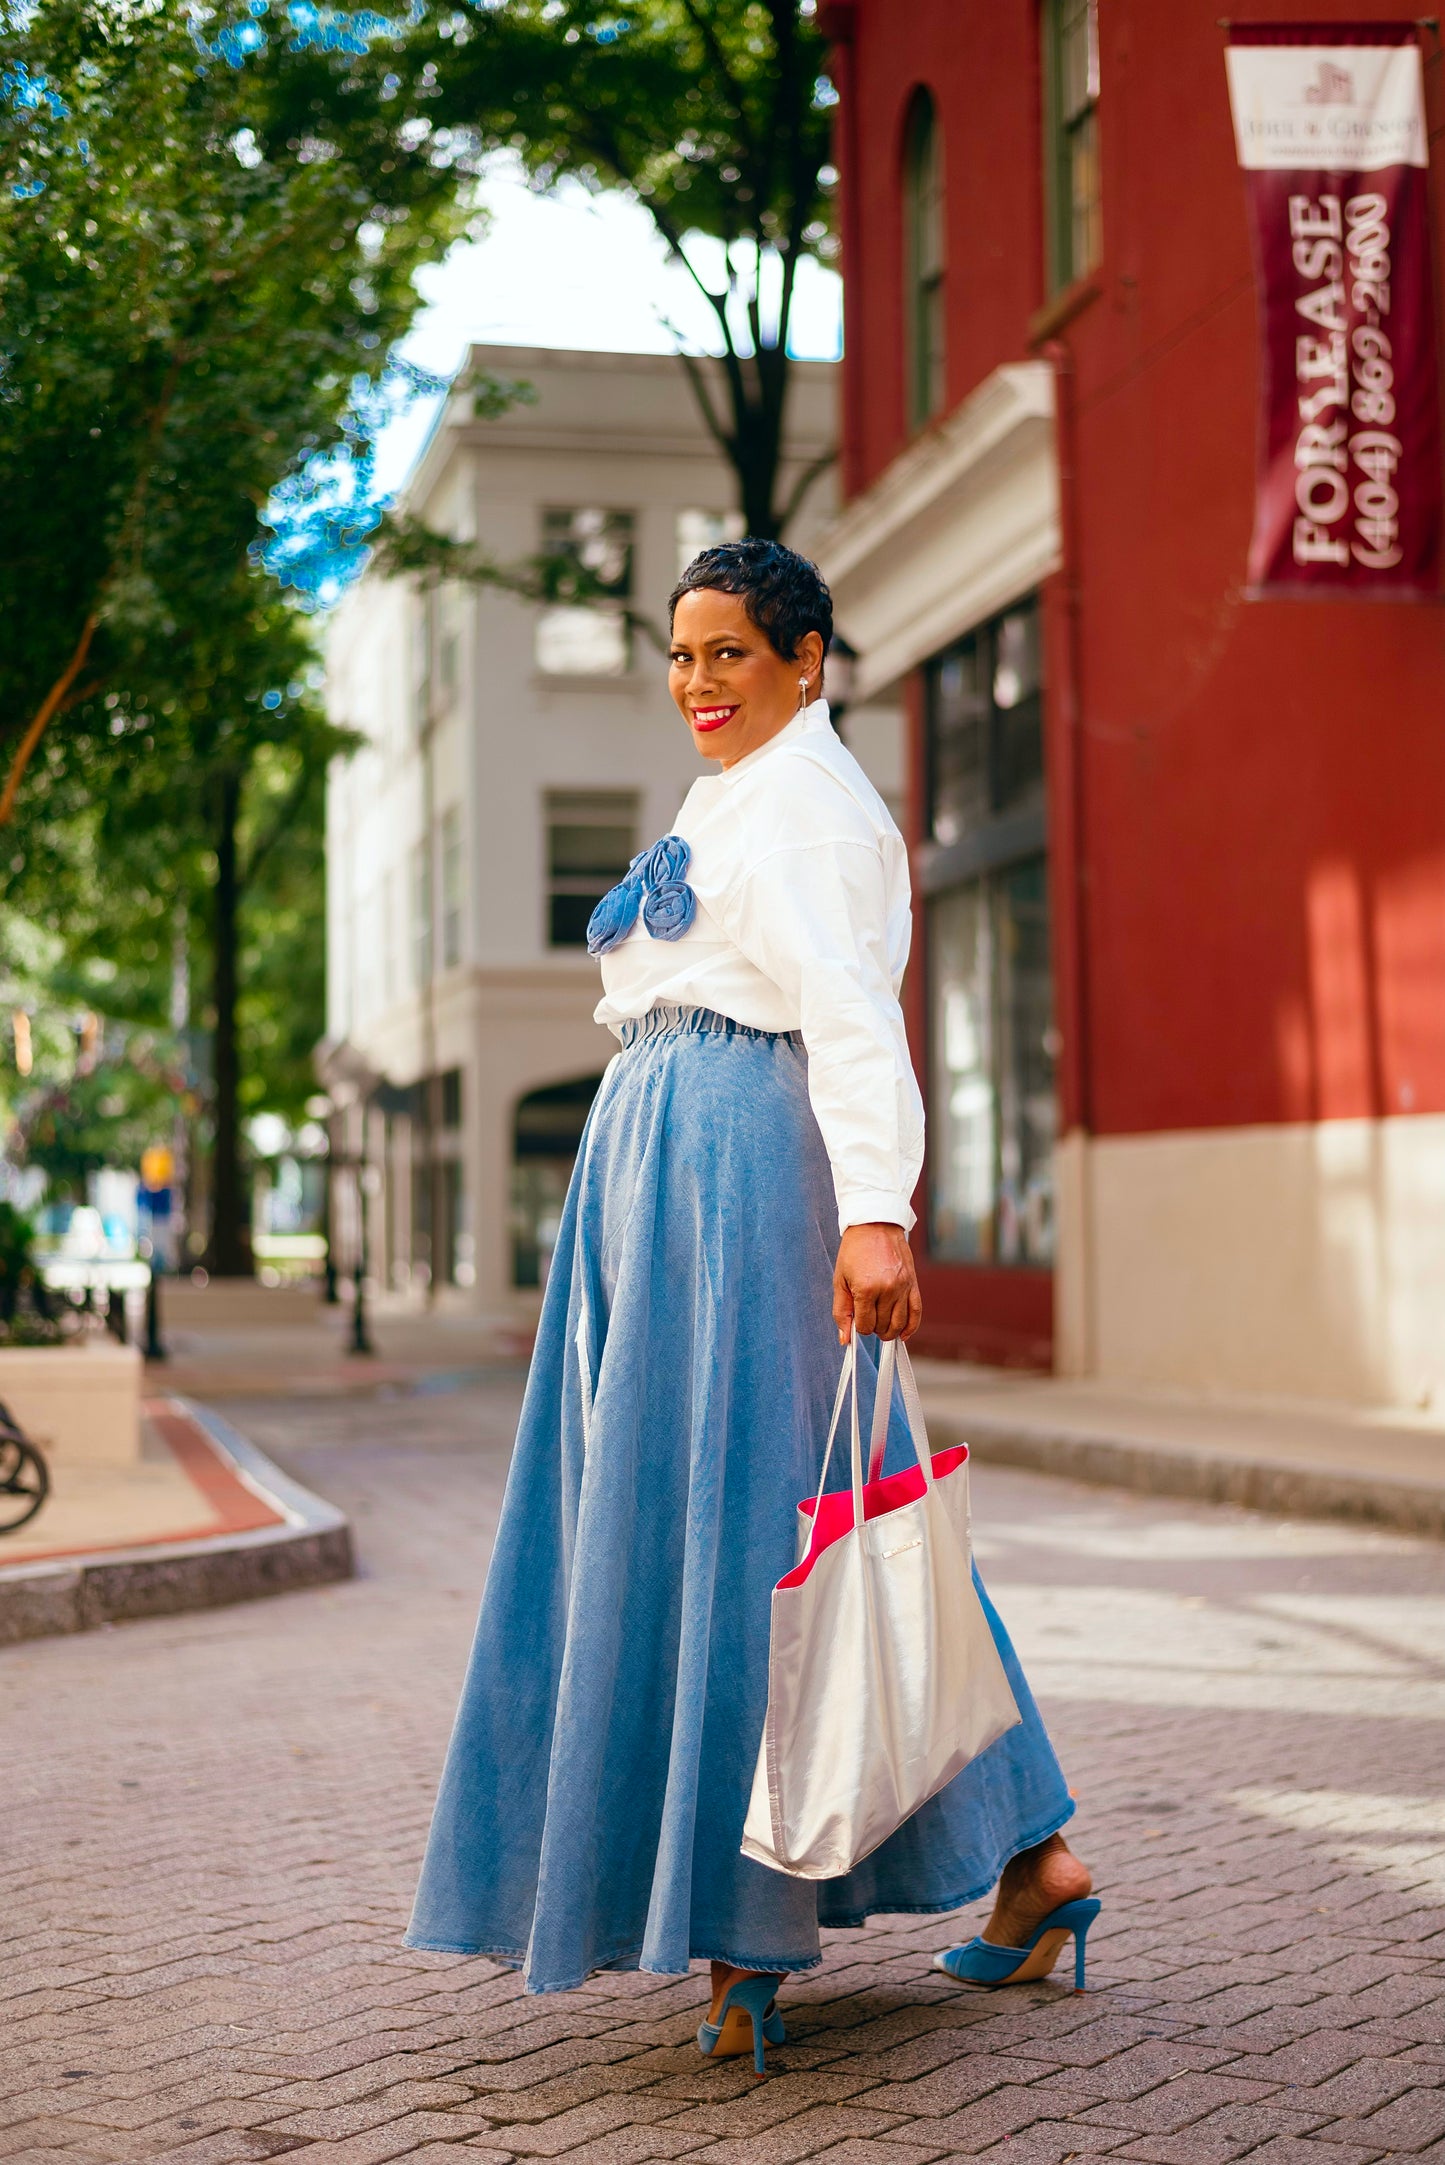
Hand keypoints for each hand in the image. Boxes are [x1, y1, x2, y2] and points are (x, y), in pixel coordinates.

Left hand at [833, 1223, 921, 1344]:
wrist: (875, 1225)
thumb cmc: (854, 1251)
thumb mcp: (839, 1280)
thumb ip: (842, 1311)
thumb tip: (845, 1340)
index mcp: (866, 1289)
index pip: (865, 1325)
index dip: (859, 1327)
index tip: (856, 1320)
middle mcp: (887, 1289)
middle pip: (882, 1326)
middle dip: (873, 1328)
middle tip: (867, 1320)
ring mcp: (903, 1287)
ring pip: (899, 1323)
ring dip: (889, 1332)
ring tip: (882, 1329)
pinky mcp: (913, 1283)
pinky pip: (916, 1312)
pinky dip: (911, 1327)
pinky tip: (903, 1334)